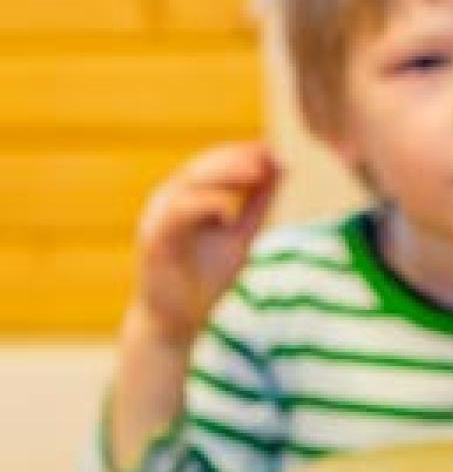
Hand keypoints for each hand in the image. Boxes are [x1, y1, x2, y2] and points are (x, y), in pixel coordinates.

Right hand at [129, 142, 279, 348]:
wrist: (177, 321)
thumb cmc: (206, 277)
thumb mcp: (241, 235)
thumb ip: (257, 203)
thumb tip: (280, 167)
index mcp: (187, 197)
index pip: (213, 164)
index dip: (242, 154)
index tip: (275, 151)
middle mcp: (168, 202)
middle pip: (201, 167)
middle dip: (236, 159)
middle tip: (268, 155)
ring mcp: (157, 219)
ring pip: (187, 184)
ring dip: (223, 175)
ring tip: (256, 172)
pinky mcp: (153, 241)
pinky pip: (175, 216)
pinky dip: (201, 206)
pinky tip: (226, 208)